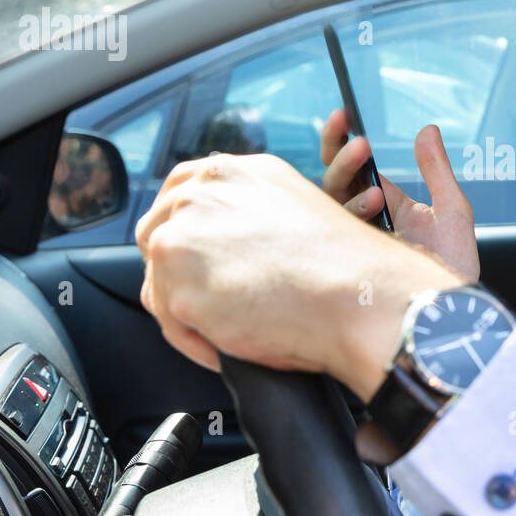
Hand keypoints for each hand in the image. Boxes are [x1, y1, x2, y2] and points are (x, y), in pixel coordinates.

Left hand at [135, 153, 463, 400]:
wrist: (359, 295)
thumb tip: (223, 243)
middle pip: (156, 235)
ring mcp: (182, 237)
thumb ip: (248, 212)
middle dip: (179, 271)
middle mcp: (200, 194)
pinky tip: (232, 343)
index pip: (177, 192)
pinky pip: (170, 323)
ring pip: (160, 282)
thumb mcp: (293, 209)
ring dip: (189, 308)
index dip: (184, 229)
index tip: (195, 256)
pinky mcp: (178, 286)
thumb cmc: (344, 265)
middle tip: (217, 301)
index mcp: (232, 172)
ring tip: (234, 327)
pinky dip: (196, 341)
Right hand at [319, 108, 479, 282]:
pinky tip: (374, 209)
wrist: (453, 316)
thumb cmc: (454, 268)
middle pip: (334, 182)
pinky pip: (332, 234)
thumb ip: (436, 170)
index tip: (343, 115)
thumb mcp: (452, 211)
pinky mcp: (348, 263)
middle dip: (339, 157)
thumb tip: (428, 129)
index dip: (343, 140)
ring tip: (378, 193)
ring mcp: (354, 243)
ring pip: (330, 205)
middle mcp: (364, 222)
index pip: (356, 168)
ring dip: (349, 189)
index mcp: (386, 205)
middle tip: (357, 141)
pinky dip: (351, 216)